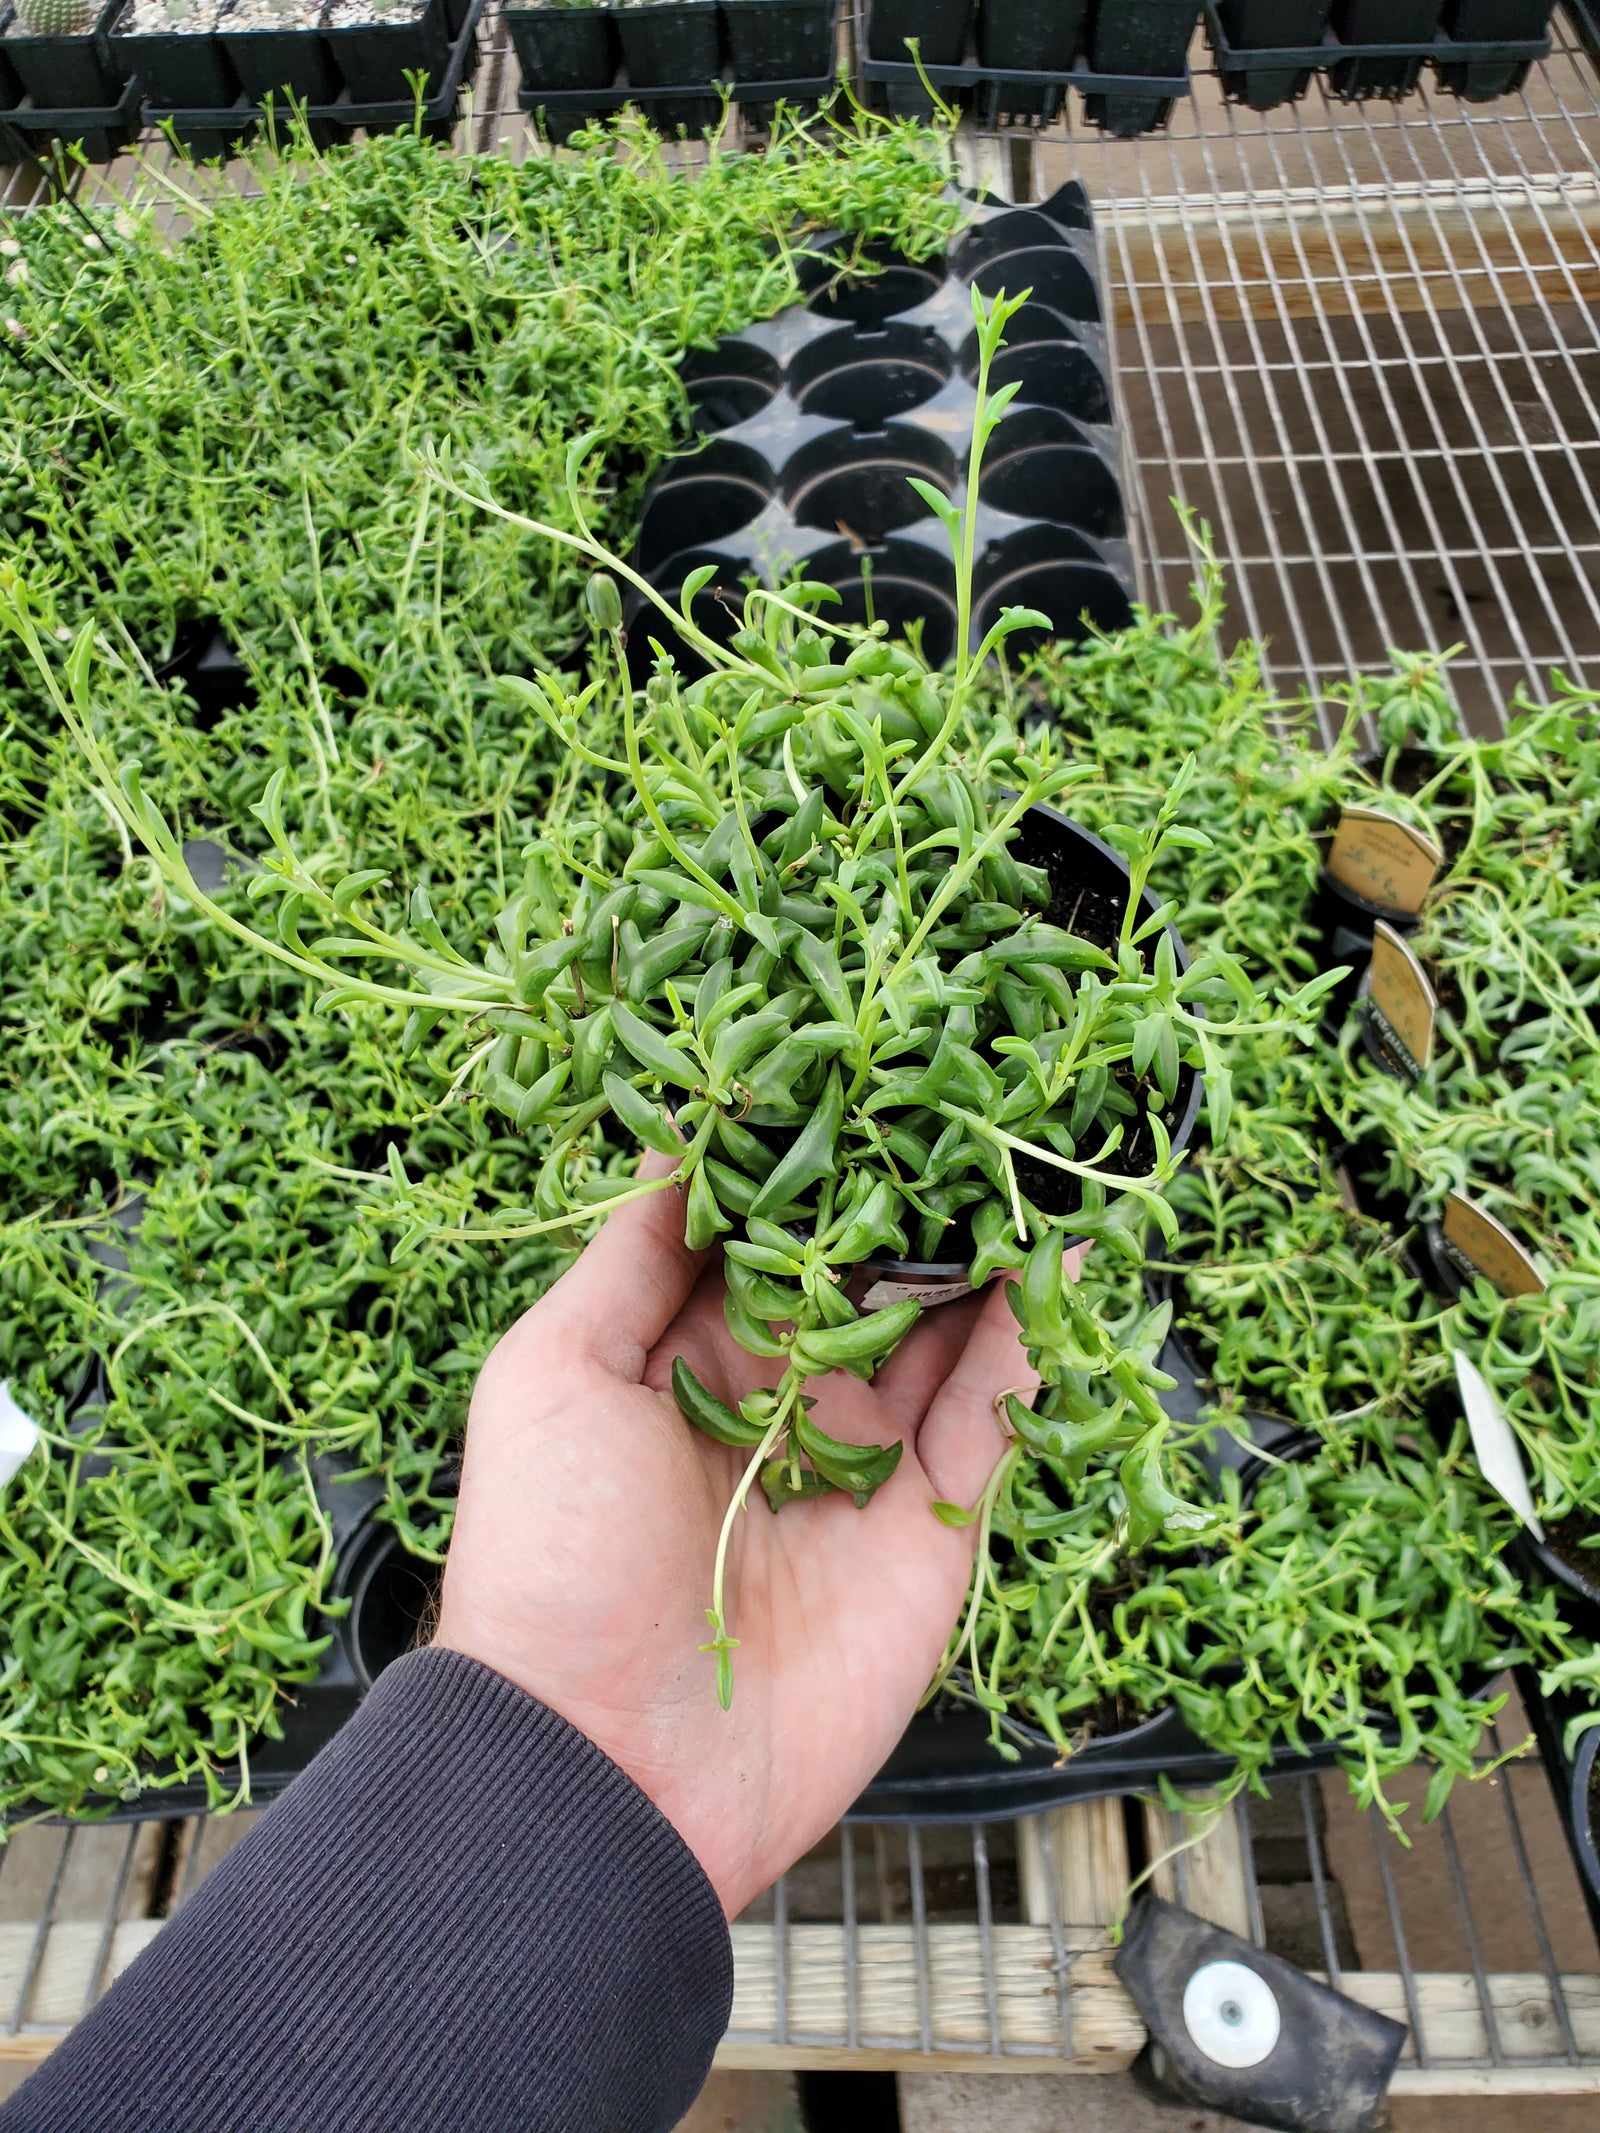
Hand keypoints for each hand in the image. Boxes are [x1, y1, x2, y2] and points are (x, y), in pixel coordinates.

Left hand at [436, 1158, 1070, 1916]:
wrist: (607, 1762)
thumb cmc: (552, 1554)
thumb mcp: (552, 1375)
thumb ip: (629, 1255)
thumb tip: (679, 1133)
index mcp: (688, 1358)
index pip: (767, 1235)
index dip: (810, 1161)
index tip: (859, 1073)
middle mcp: (782, 1401)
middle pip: (866, 1277)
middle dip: (910, 1199)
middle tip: (967, 1098)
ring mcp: (861, 1464)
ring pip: (941, 1335)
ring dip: (981, 1256)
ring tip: (1024, 1159)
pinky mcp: (928, 1531)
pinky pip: (988, 1420)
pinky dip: (1024, 1344)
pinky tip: (1052, 1263)